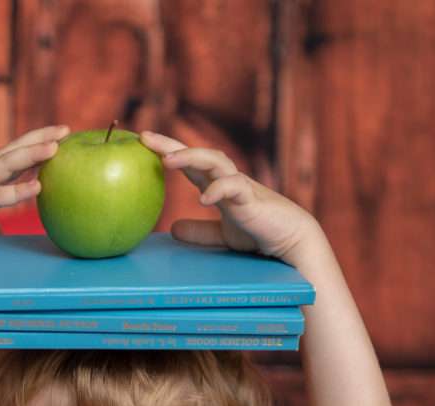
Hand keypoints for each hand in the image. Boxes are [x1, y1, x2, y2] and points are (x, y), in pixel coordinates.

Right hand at [0, 124, 70, 247]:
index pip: (13, 153)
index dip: (34, 143)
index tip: (57, 135)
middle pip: (15, 150)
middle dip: (40, 138)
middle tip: (65, 129)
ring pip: (9, 164)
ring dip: (32, 155)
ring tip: (55, 148)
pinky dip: (18, 190)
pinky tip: (37, 187)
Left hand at [139, 130, 321, 263]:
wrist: (291, 239)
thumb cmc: (259, 232)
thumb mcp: (223, 234)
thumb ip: (199, 231)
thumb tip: (173, 228)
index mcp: (218, 185)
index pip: (189, 163)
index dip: (167, 151)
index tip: (142, 141)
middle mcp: (227, 179)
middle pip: (197, 154)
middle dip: (172, 145)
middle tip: (146, 138)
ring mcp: (240, 186)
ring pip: (215, 161)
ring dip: (191, 158)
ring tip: (168, 161)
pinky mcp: (252, 199)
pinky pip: (234, 187)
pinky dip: (218, 190)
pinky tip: (203, 199)